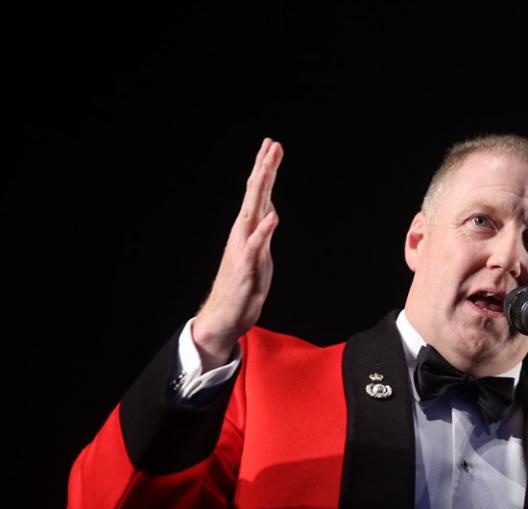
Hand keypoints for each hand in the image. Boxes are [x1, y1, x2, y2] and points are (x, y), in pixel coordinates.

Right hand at [193, 137, 283, 369]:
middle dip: (264, 169)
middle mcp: (243, 233)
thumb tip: (270, 211)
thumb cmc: (243, 285)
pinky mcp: (246, 267)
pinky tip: (273, 216)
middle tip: (272, 144)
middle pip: (255, 195)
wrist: (226, 315)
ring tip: (268, 167)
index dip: (266, 169)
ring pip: (253, 213)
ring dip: (261, 189)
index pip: (259, 193)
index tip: (273, 146)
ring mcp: (243, 248)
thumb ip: (263, 231)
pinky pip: (256, 246)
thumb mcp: (260, 253)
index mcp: (249, 229)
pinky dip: (264, 231)